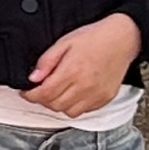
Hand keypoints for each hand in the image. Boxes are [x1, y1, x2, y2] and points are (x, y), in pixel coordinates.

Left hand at [25, 11, 141, 116]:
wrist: (122, 39)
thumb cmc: (95, 38)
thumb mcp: (64, 42)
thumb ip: (47, 61)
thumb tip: (33, 78)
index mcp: (72, 71)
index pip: (44, 94)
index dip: (30, 95)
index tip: (26, 92)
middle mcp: (85, 86)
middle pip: (54, 105)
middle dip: (42, 100)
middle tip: (40, 90)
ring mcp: (96, 95)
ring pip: (68, 112)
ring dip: (58, 105)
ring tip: (56, 92)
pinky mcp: (104, 99)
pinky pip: (84, 111)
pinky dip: (73, 106)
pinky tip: (72, 94)